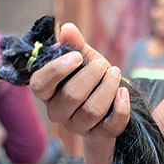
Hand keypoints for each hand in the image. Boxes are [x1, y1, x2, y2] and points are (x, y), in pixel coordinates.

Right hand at [29, 22, 129, 140]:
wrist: (109, 101)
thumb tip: (67, 28)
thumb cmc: (90, 75)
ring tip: (115, 72)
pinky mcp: (100, 135)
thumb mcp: (83, 57)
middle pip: (70, 96)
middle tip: (102, 64)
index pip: (40, 84)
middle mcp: (58, 112)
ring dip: (107, 87)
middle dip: (91, 75)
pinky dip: (120, 108)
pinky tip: (123, 92)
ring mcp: (78, 126)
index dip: (57, 69)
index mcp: (47, 91)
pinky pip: (111, 126)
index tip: (77, 56)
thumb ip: (74, 43)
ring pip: (92, 110)